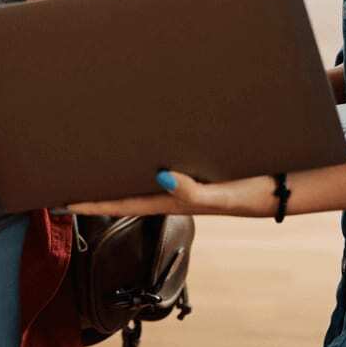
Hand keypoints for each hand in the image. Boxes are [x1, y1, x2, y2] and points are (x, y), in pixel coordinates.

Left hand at [68, 169, 278, 218]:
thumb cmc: (253, 193)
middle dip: (98, 185)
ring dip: (118, 169)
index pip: (122, 203)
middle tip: (68, 174)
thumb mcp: (223, 195)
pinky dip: (144, 154)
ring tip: (94, 157)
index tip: (62, 202)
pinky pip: (162, 161)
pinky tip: (139, 142)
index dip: (91, 204)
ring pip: (141, 175)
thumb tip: (160, 176)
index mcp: (172, 201)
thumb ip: (193, 191)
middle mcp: (173, 190)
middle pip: (126, 189)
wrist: (282, 186)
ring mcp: (184, 178)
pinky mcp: (197, 166)